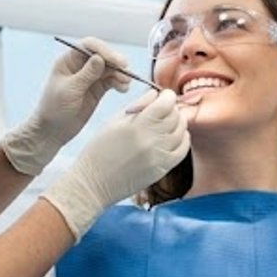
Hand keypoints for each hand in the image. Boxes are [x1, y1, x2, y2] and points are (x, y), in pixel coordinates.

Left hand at [1, 37, 133, 176]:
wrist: (52, 131)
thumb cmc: (54, 109)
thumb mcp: (69, 90)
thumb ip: (86, 74)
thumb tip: (100, 58)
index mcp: (68, 60)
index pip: (89, 46)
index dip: (104, 50)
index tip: (116, 61)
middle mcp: (80, 66)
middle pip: (102, 55)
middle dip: (115, 61)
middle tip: (125, 70)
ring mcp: (90, 77)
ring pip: (109, 68)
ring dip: (120, 73)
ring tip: (126, 83)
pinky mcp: (97, 89)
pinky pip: (111, 81)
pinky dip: (119, 83)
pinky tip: (123, 88)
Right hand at [41, 89, 189, 236]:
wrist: (94, 182)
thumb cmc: (99, 149)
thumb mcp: (114, 121)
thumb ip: (137, 105)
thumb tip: (155, 94)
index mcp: (138, 124)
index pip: (167, 103)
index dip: (168, 96)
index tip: (164, 96)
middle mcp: (152, 139)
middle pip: (176, 115)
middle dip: (171, 108)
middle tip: (163, 110)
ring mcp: (159, 155)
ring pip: (182, 131)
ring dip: (177, 123)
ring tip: (167, 123)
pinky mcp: (162, 169)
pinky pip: (183, 150)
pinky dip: (182, 140)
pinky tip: (174, 137)